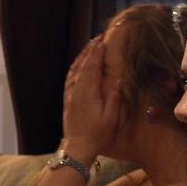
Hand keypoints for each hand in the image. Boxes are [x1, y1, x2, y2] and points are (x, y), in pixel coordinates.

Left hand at [60, 39, 122, 163]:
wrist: (77, 147)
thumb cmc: (98, 134)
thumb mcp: (111, 117)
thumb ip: (114, 97)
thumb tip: (119, 79)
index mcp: (88, 93)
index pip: (92, 67)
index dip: (97, 53)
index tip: (103, 42)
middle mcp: (76, 91)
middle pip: (82, 66)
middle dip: (90, 51)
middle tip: (97, 39)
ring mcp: (70, 95)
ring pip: (74, 71)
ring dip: (81, 58)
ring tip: (89, 47)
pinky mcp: (67, 100)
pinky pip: (69, 79)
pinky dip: (74, 68)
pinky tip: (77, 66)